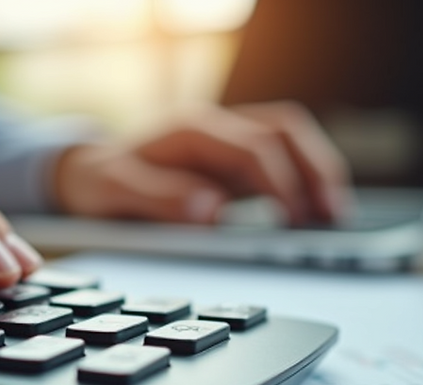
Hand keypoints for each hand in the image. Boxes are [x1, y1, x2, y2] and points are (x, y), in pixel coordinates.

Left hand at [52, 101, 351, 225]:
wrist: (86, 172)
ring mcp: (227, 141)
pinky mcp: (233, 160)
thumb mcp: (114, 191)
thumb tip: (210, 210)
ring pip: (289, 138)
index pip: (252, 147)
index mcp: (191, 131)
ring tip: (336, 214)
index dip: (278, 182)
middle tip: (333, 214)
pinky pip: (281, 158)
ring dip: (317, 171)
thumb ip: (159, 199)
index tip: (293, 218)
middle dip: (314, 169)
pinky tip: (317, 211)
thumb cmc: (100, 181)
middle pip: (283, 130)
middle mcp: (215, 128)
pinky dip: (305, 179)